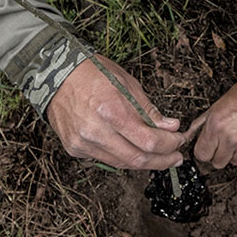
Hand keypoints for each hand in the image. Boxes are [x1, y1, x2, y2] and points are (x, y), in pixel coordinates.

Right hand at [46, 55, 185, 169]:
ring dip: (145, 162)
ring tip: (160, 156)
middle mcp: (95, 131)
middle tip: (176, 157)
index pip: (149, 141)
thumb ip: (149, 111)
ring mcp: (83, 143)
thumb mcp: (128, 84)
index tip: (179, 140)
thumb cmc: (93, 73)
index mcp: (111, 111)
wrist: (57, 75)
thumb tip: (171, 127)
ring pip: (122, 163)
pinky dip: (124, 157)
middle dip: (162, 160)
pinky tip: (134, 150)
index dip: (169, 145)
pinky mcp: (74, 149)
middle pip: (137, 159)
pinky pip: (106, 159)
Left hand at [185, 82, 236, 168]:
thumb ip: (200, 125)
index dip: (206, 150)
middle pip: (218, 163)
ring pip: (236, 162)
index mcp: (216, 127)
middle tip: (228, 140)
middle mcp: (231, 139)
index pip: (202, 155)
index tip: (210, 147)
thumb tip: (186, 136)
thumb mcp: (215, 107)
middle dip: (221, 153)